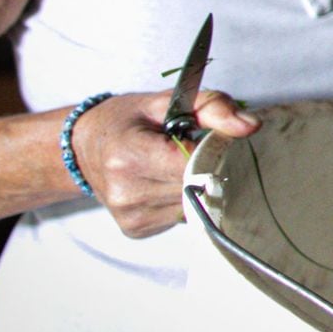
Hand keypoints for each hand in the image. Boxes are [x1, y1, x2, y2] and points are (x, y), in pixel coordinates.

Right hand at [69, 89, 259, 238]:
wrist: (82, 148)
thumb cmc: (125, 121)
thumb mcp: (165, 101)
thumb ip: (211, 107)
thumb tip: (250, 125)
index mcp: (129, 155)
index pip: (192, 164)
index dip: (213, 152)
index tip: (215, 141)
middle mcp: (126, 192)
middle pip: (196, 187)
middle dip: (207, 168)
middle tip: (201, 151)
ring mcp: (130, 216)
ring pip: (192, 205)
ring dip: (196, 186)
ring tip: (177, 166)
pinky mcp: (136, 230)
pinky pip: (179, 217)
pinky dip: (182, 199)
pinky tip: (168, 183)